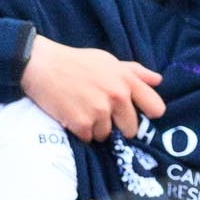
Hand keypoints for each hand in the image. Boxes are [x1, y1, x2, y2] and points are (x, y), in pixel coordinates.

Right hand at [21, 38, 164, 140]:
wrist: (41, 65)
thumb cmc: (76, 62)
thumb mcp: (108, 60)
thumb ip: (134, 72)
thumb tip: (158, 80)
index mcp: (126, 80)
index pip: (156, 107)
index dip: (149, 114)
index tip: (139, 114)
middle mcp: (117, 96)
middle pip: (131, 129)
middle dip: (118, 125)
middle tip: (100, 112)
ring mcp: (100, 111)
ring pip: (107, 135)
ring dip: (95, 128)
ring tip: (82, 109)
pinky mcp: (82, 124)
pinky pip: (89, 138)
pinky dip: (80, 131)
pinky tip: (72, 115)